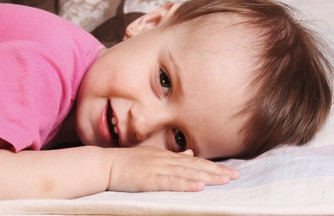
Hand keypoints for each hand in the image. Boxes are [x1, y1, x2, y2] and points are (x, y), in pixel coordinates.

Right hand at [106, 146, 238, 191]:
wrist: (105, 164)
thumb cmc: (127, 162)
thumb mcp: (152, 155)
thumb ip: (172, 156)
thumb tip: (190, 153)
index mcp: (166, 156)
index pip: (194, 161)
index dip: (212, 166)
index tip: (228, 171)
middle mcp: (165, 160)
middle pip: (195, 166)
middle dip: (216, 171)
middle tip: (236, 175)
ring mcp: (157, 168)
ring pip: (187, 173)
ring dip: (207, 177)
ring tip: (224, 180)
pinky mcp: (148, 179)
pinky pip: (170, 182)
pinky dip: (185, 184)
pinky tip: (198, 186)